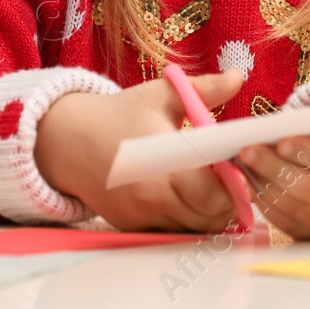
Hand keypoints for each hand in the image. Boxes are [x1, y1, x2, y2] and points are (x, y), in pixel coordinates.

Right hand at [33, 68, 245, 232]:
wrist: (67, 142)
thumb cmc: (119, 115)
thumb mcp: (161, 94)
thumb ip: (203, 89)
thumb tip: (238, 78)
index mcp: (161, 160)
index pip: (212, 190)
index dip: (235, 184)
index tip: (242, 168)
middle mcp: (151, 195)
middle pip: (209, 214)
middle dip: (230, 199)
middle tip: (236, 179)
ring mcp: (141, 215)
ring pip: (195, 227)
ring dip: (211, 212)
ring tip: (217, 187)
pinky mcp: (133, 227)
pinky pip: (173, 231)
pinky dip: (188, 220)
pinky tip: (191, 198)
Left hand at [236, 132, 309, 238]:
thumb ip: (308, 129)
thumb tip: (269, 133)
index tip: (281, 142)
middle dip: (278, 171)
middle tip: (249, 153)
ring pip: (303, 213)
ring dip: (268, 189)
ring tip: (245, 170)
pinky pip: (293, 227)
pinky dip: (269, 208)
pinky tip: (252, 188)